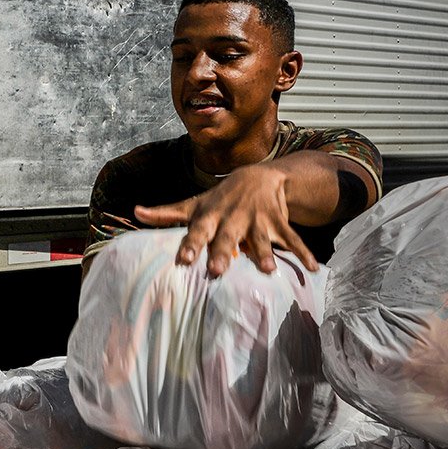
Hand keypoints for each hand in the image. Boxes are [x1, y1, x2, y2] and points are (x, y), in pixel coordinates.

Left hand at [133, 164, 316, 276]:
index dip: (190, 244)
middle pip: (226, 237)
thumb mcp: (194, 204)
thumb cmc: (219, 199)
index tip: (182, 259)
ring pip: (260, 239)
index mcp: (210, 216)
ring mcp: (257, 219)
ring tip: (268, 271)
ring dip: (265, 254)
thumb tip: (135, 212)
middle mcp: (232, 217)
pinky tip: (312, 268)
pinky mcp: (278, 222)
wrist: (258, 176)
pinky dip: (303, 253)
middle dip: (222, 252)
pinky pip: (292, 238)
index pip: (197, 231)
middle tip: (216, 271)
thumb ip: (167, 213)